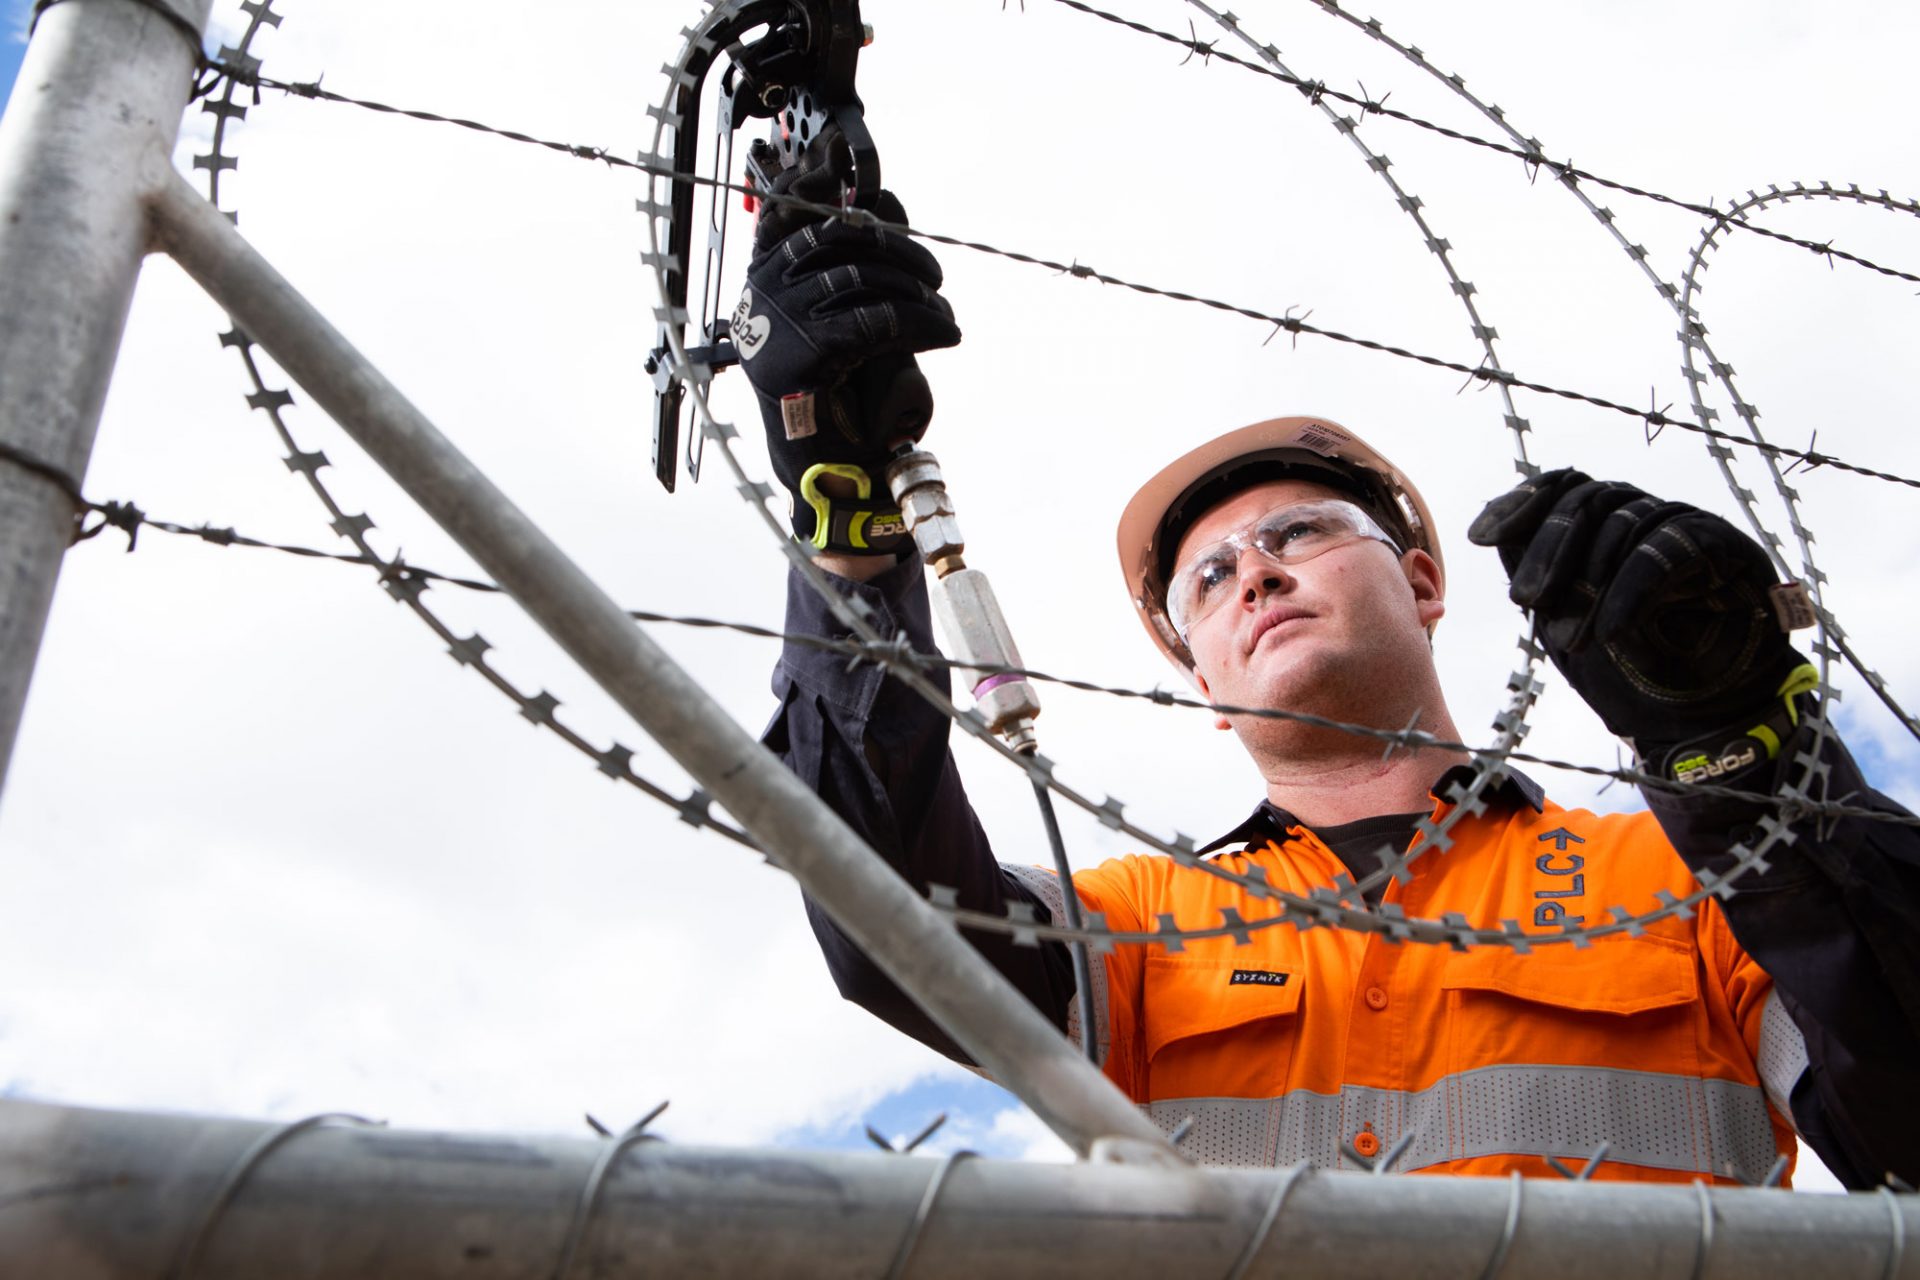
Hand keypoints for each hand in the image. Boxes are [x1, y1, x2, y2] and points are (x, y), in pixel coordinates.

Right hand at [737, 166, 959, 554]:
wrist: (817, 463)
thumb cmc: (832, 391)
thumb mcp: (835, 317)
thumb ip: (848, 270)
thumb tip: (884, 204)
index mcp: (764, 275)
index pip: (790, 207)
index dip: (824, 182)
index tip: (856, 168)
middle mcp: (762, 290)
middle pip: (840, 237)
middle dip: (901, 249)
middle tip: (937, 278)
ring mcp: (778, 320)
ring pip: (863, 278)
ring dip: (919, 292)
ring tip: (946, 314)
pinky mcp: (803, 354)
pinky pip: (875, 321)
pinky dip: (922, 322)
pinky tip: (945, 331)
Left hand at [1467, 469, 1814, 782]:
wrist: (1700, 719)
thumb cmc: (1631, 671)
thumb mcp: (1565, 620)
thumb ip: (1536, 576)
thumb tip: (1492, 530)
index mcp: (1606, 525)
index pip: (1562, 488)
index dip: (1520, 504)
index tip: (1482, 537)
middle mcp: (1645, 515)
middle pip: (1588, 501)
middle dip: (1549, 551)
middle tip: (1526, 601)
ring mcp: (1685, 526)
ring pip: (1625, 524)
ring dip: (1589, 585)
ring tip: (1571, 640)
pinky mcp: (1725, 546)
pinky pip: (1667, 552)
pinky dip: (1632, 591)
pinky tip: (1613, 631)